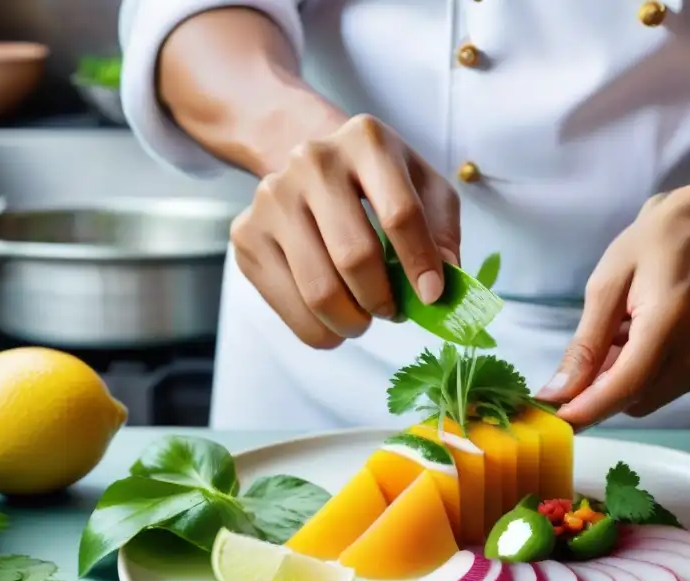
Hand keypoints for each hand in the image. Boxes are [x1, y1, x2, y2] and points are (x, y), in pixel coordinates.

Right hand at [230, 113, 460, 348]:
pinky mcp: (246, 234)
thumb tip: (442, 284)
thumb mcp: (425, 190)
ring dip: (352, 322)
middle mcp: (312, 162)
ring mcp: (272, 197)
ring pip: (319, 290)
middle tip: (393, 311)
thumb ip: (442, 232)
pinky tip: (335, 320)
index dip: (420, 265)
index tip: (432, 297)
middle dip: (383, 300)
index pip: (400, 215)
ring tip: (365, 319)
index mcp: (367, 141)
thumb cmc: (382, 183)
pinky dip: (320, 330)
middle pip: (354, 257)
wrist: (313, 165)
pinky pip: (288, 306)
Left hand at [538, 187, 689, 428]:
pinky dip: (644, 375)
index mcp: (671, 321)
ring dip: (623, 380)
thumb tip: (557, 395)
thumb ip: (585, 346)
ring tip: (627, 332)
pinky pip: (664, 391)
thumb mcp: (605, 286)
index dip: (586, 409)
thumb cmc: (651, 247)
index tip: (553, 422)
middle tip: (595, 345)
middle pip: (633, 399)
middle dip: (601, 388)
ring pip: (646, 399)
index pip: (624, 386)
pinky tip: (646, 339)